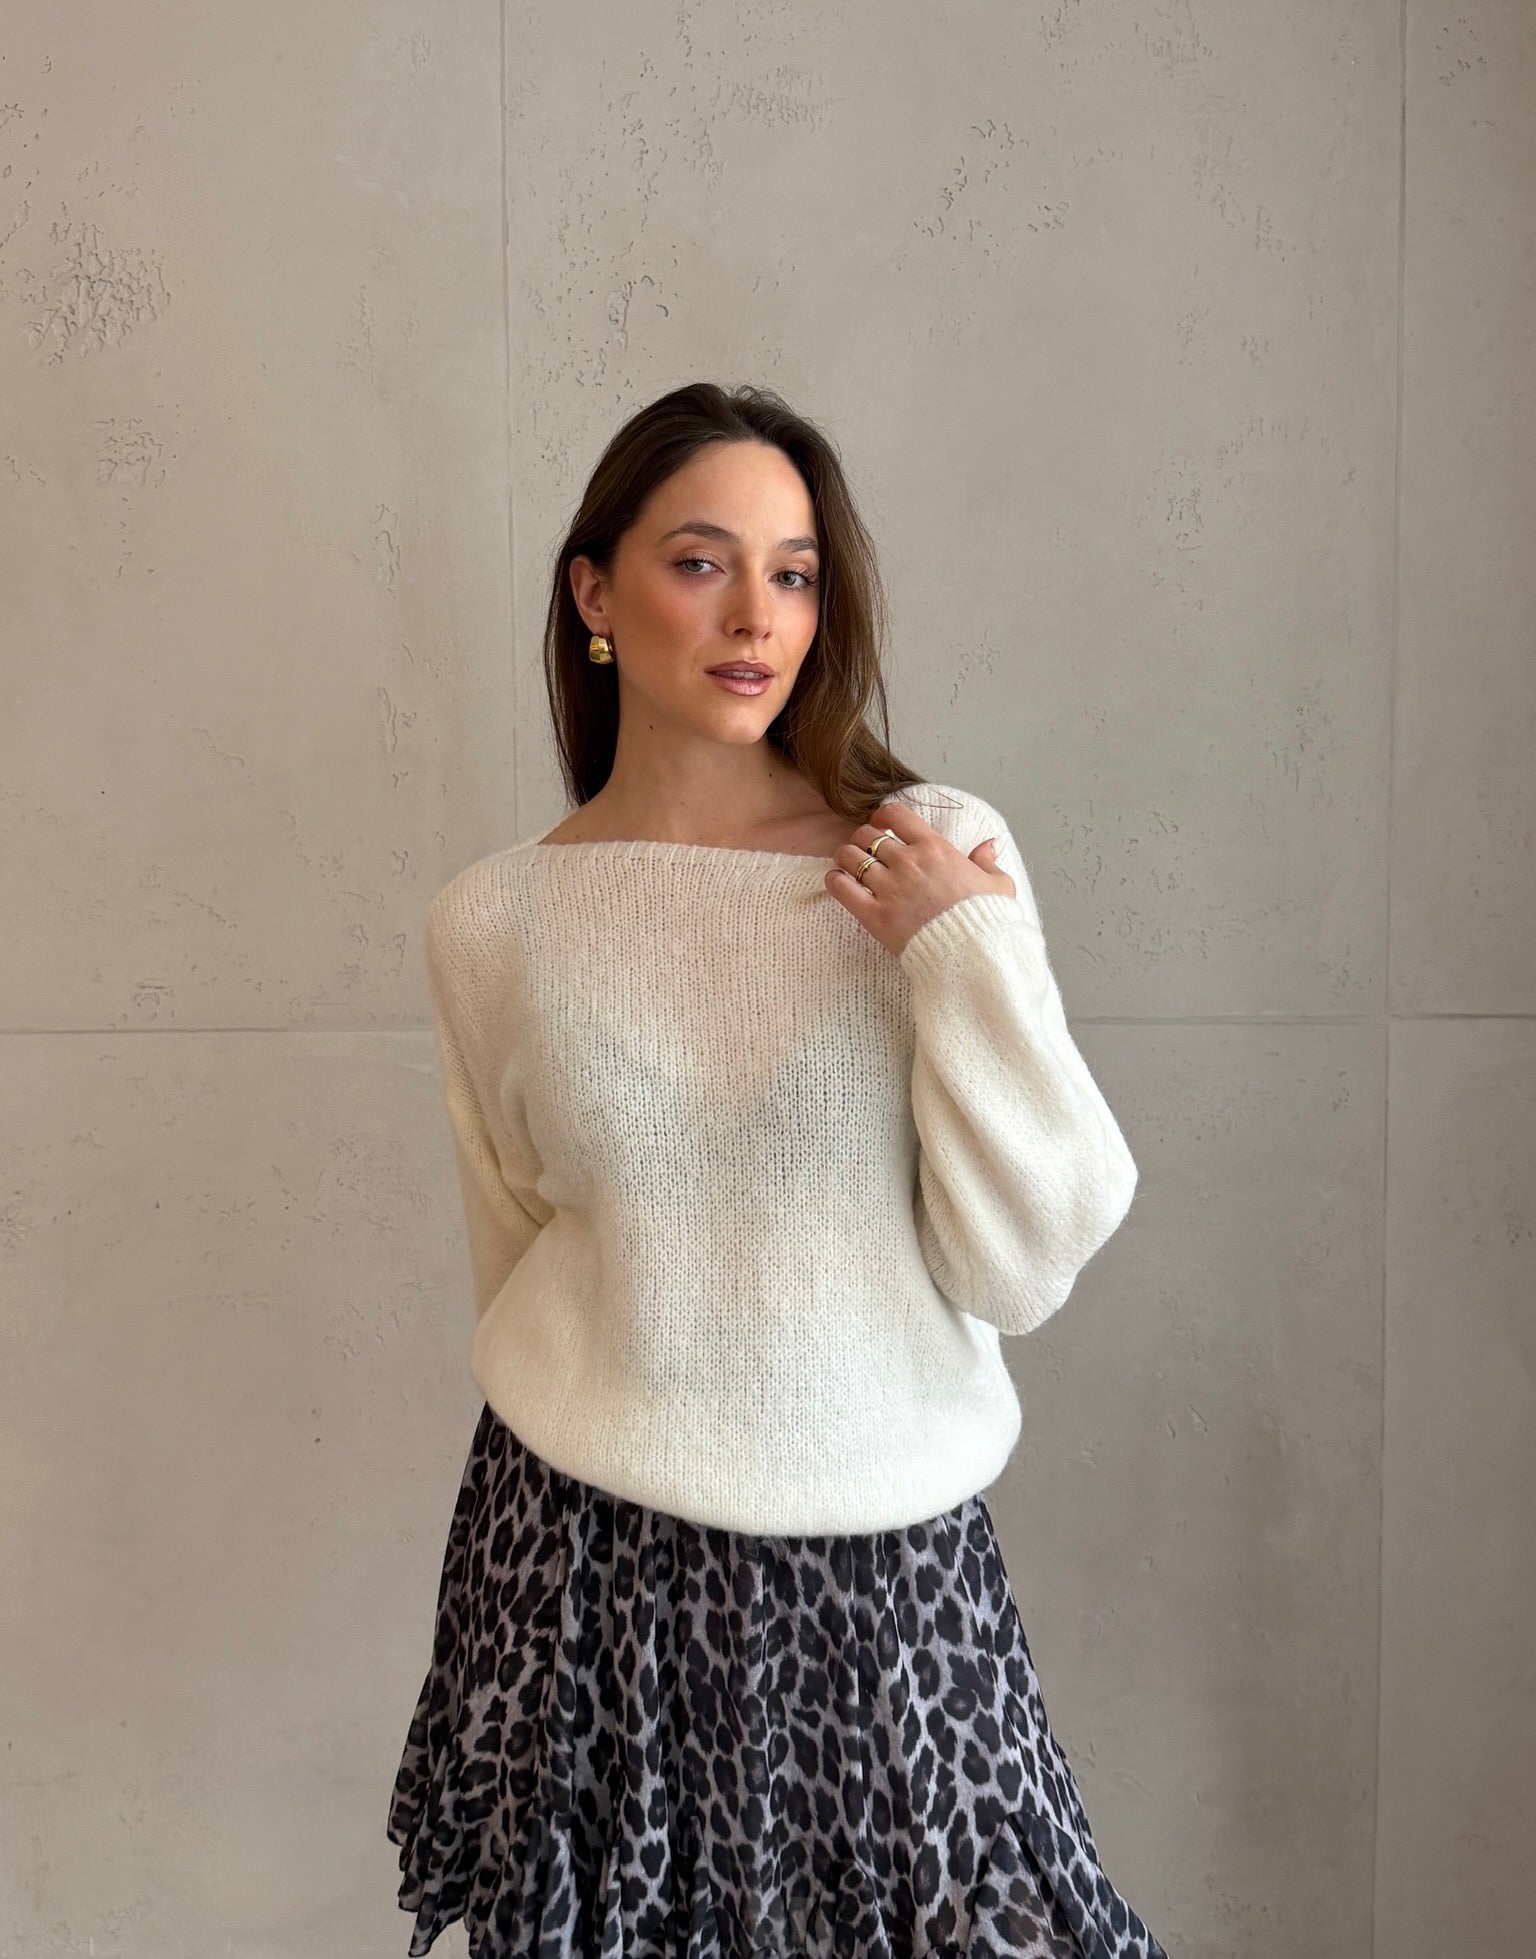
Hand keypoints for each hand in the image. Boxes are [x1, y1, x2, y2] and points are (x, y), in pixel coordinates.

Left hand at [824, 799, 1014, 956]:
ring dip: (846, 857)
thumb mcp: (998, 885)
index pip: (896, 813)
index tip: (882, 823)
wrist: (972, 954)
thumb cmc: (986, 920)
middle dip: (863, 839)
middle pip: (866, 834)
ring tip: (850, 866)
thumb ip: (987, 862)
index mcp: (935, 848)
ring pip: (849, 856)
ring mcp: (889, 888)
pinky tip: (840, 882)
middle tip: (866, 851)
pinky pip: (840, 887)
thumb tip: (989, 845)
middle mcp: (908, 862)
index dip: (883, 815)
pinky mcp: (874, 915)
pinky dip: (835, 881)